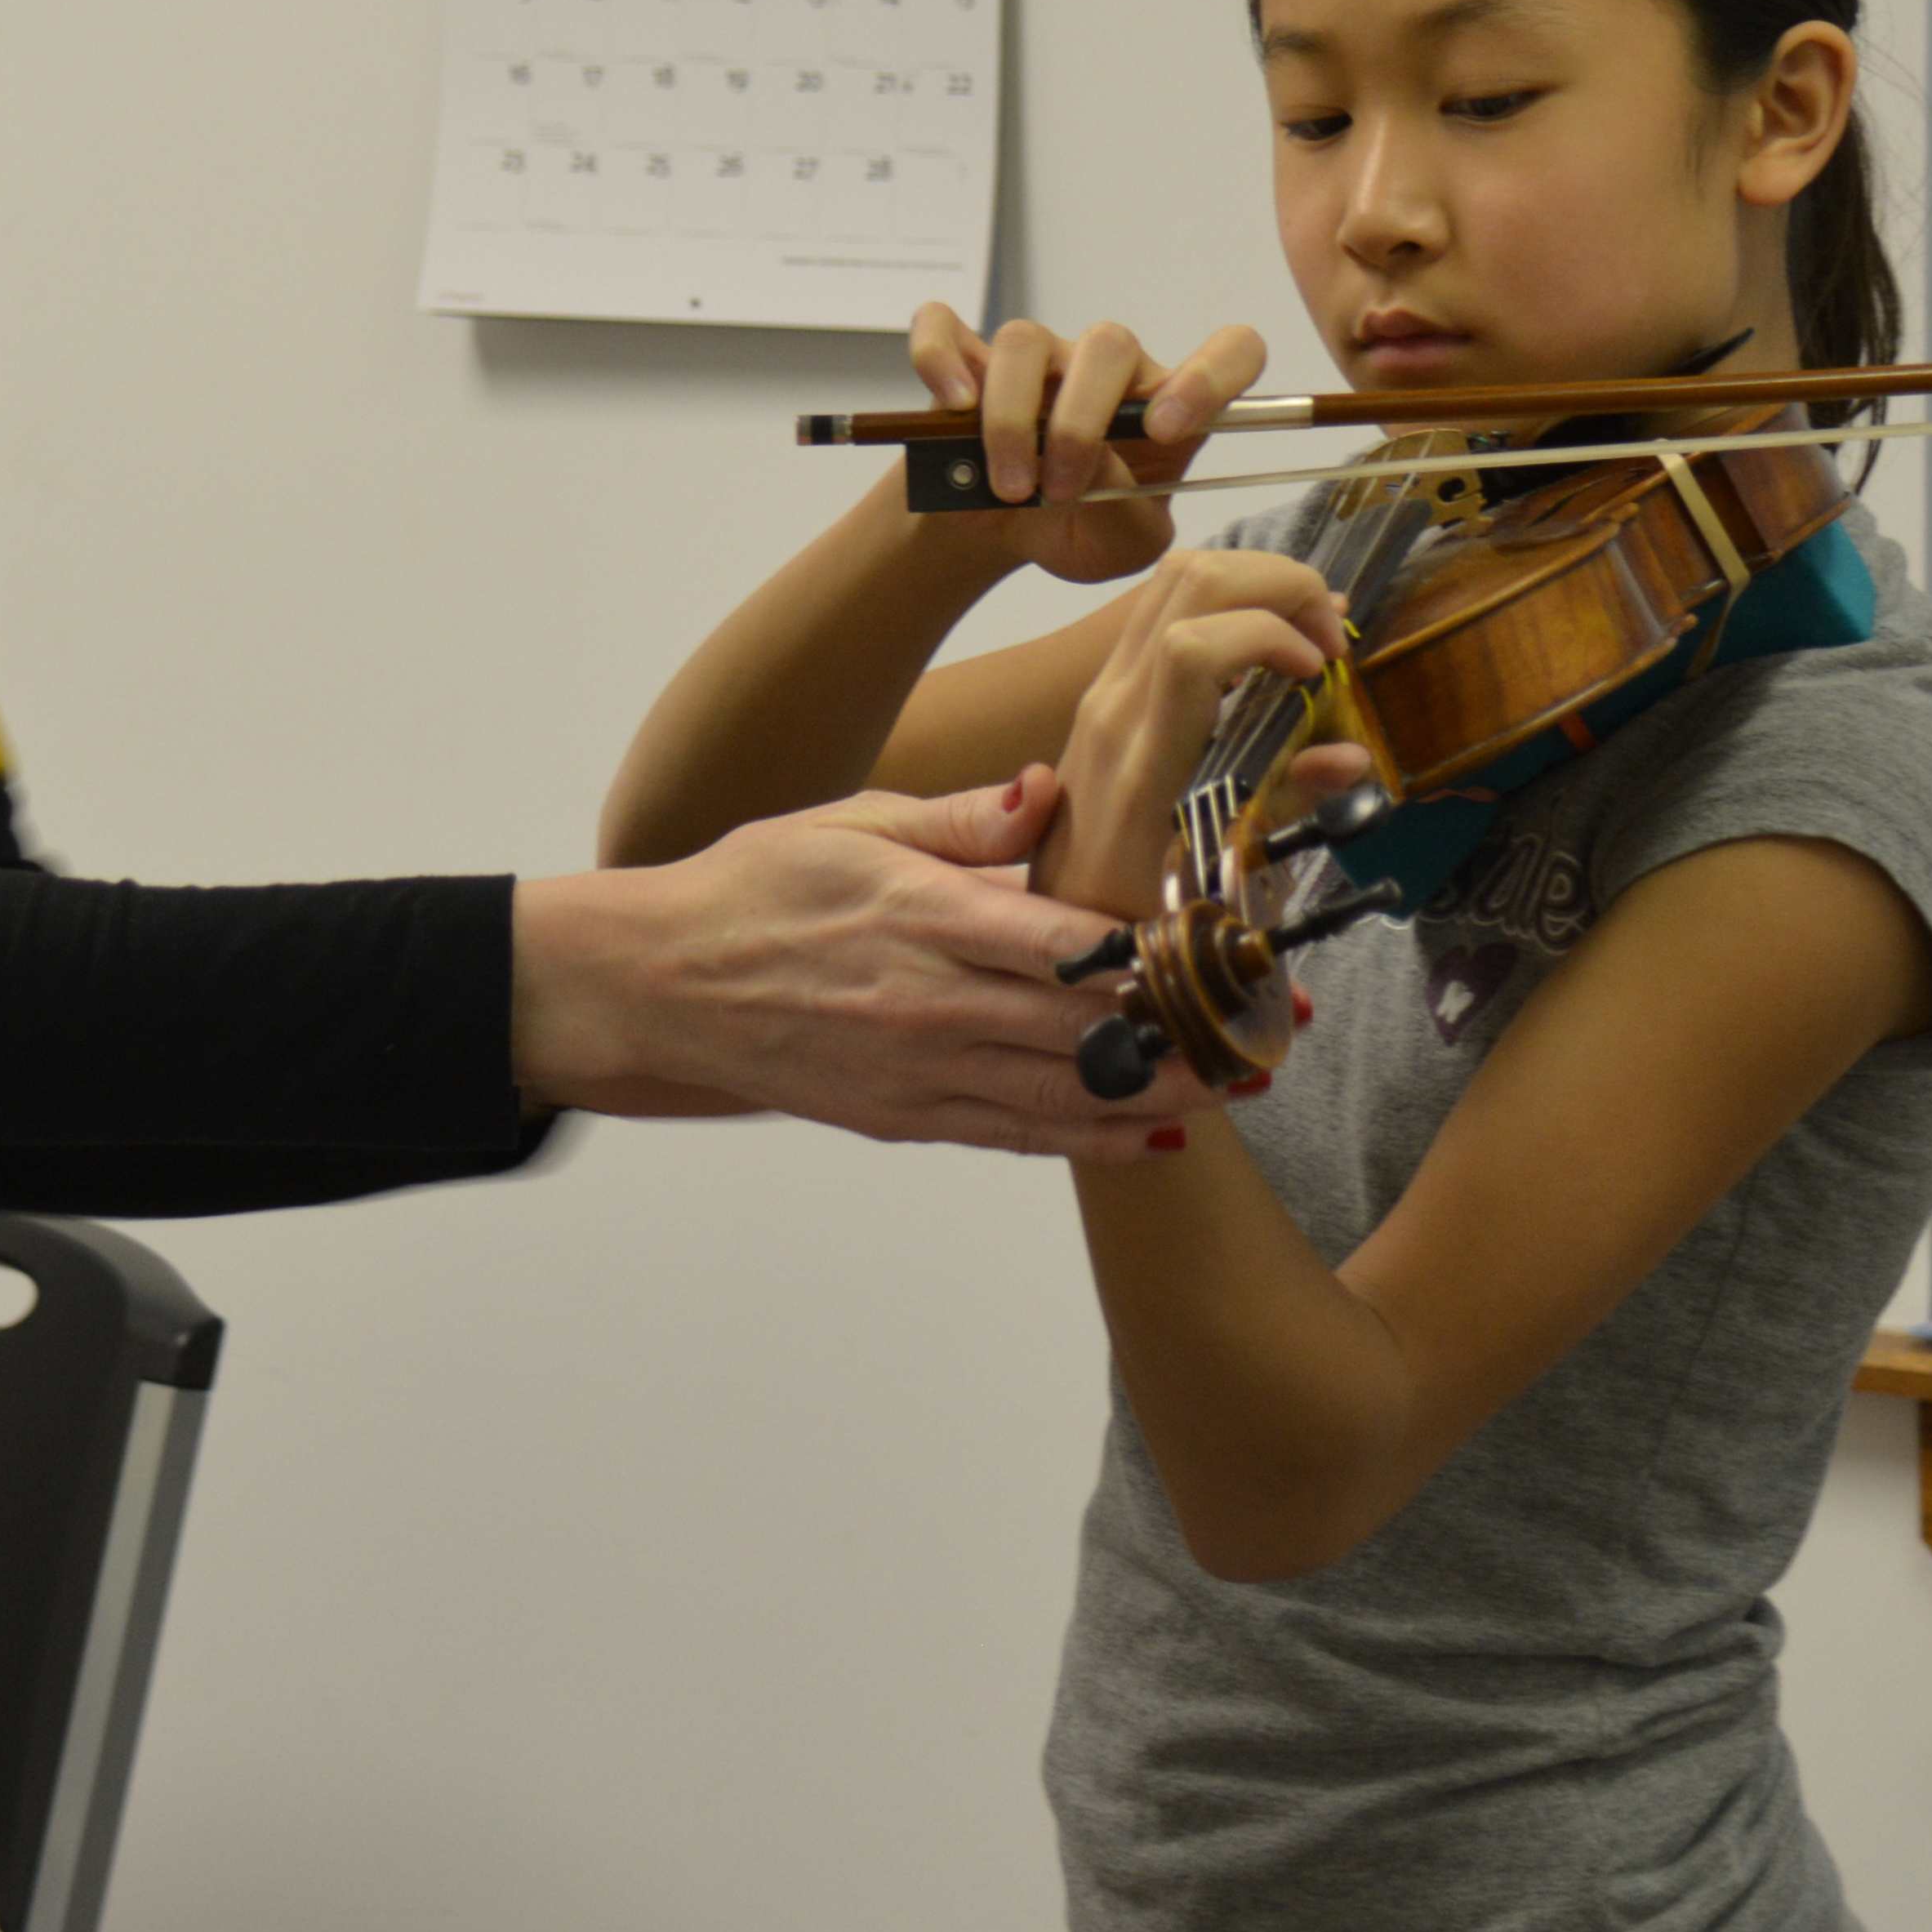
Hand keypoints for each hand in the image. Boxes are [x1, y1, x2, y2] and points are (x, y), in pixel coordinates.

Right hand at [510, 770, 1207, 1158]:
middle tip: (1270, 1028)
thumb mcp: (853, 822)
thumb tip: (1047, 790)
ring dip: (1159, 1096)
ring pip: (1065, 1097)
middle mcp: (931, 1003)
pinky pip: (1014, 1137)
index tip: (1229, 949)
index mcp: (927, 915)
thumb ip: (960, 819)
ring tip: (1239, 1089)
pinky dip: (1088, 1141)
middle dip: (1188, 1033)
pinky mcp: (902, 1119)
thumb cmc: (757, 888)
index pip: (1068, 943)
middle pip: (1088, 1030)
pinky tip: (1150, 1137)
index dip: (1159, 954)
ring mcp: (917, 1072)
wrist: (660, 985)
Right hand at [906, 304, 1265, 584]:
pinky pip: (945, 327)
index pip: (1231, 351)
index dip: (1210, 376)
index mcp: (1167, 403)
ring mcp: (1036, 355)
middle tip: (1060, 490)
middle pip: (1108, 344)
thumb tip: (1095, 465)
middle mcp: (1108, 367)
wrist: (998, 534)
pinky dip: (940, 358)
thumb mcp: (1122, 548)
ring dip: (1011, 419)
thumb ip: (1130, 516)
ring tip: (1009, 486)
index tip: (1166, 430)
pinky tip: (951, 404)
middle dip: (1079, 424)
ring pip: (1024, 342)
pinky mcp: (966, 355)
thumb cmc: (1076, 531)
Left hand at [1028, 549, 1350, 919]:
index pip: (1191, 648)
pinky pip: (1166, 602)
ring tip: (1309, 632)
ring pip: (1176, 576)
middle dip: (1281, 584)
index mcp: (1141, 765)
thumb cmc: (1133, 912)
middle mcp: (1114, 707)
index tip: (1321, 669)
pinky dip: (1231, 597)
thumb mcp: (1217, 878)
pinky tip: (1271, 638)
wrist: (1047, 918)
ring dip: (1258, 580)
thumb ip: (1285, 804)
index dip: (1269, 634)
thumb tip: (1351, 755)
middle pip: (1190, 581)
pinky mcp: (1106, 683)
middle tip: (1331, 638)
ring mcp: (1103, 687)